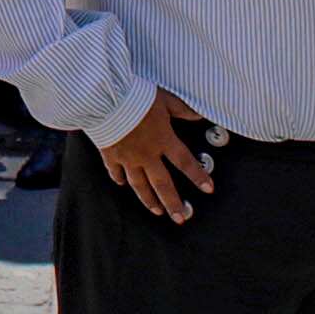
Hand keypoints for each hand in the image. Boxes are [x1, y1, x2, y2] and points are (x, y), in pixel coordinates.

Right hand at [97, 88, 214, 222]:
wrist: (105, 99)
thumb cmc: (135, 96)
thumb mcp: (165, 99)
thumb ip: (183, 109)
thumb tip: (201, 115)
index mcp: (163, 140)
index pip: (185, 162)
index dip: (198, 176)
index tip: (208, 189)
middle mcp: (147, 154)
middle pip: (163, 184)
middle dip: (173, 203)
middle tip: (180, 217)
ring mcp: (127, 157)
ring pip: (140, 184)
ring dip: (149, 200)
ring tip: (157, 211)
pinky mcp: (110, 154)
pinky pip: (115, 172)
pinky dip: (119, 179)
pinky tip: (122, 185)